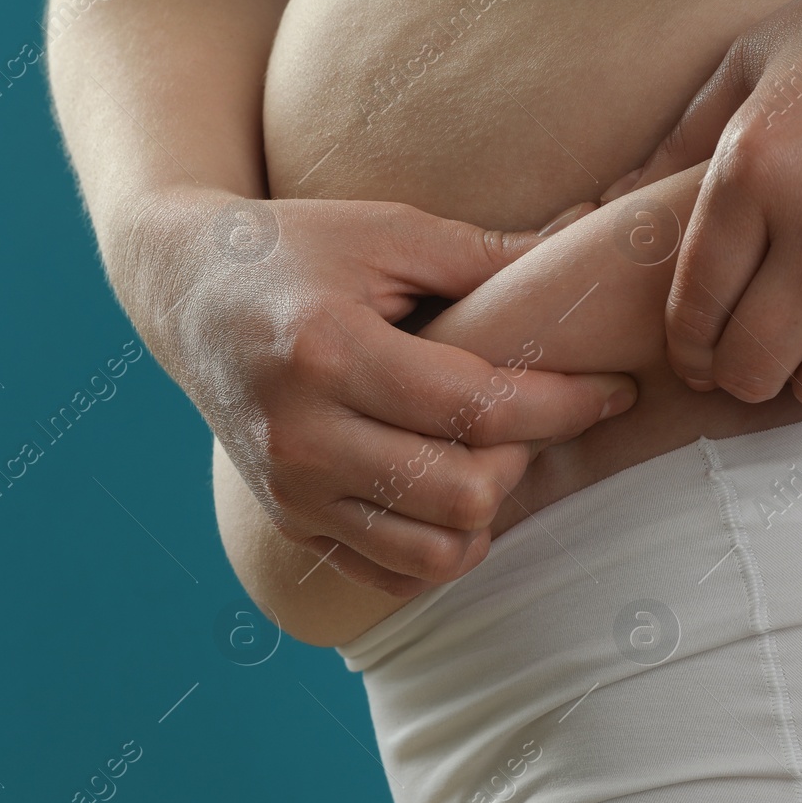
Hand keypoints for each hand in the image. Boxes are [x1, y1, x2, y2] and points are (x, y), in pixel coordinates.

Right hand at [132, 191, 636, 597]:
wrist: (187, 291)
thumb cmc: (295, 247)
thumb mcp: (386, 229)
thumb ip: (486, 255)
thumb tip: (588, 248)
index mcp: (328, 352)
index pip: (479, 409)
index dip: (567, 404)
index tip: (615, 389)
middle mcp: (302, 435)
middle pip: (463, 494)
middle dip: (527, 458)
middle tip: (538, 415)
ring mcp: (291, 489)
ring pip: (433, 554)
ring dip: (487, 512)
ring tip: (492, 454)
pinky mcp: (289, 521)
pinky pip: (390, 573)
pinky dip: (439, 548)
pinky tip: (451, 491)